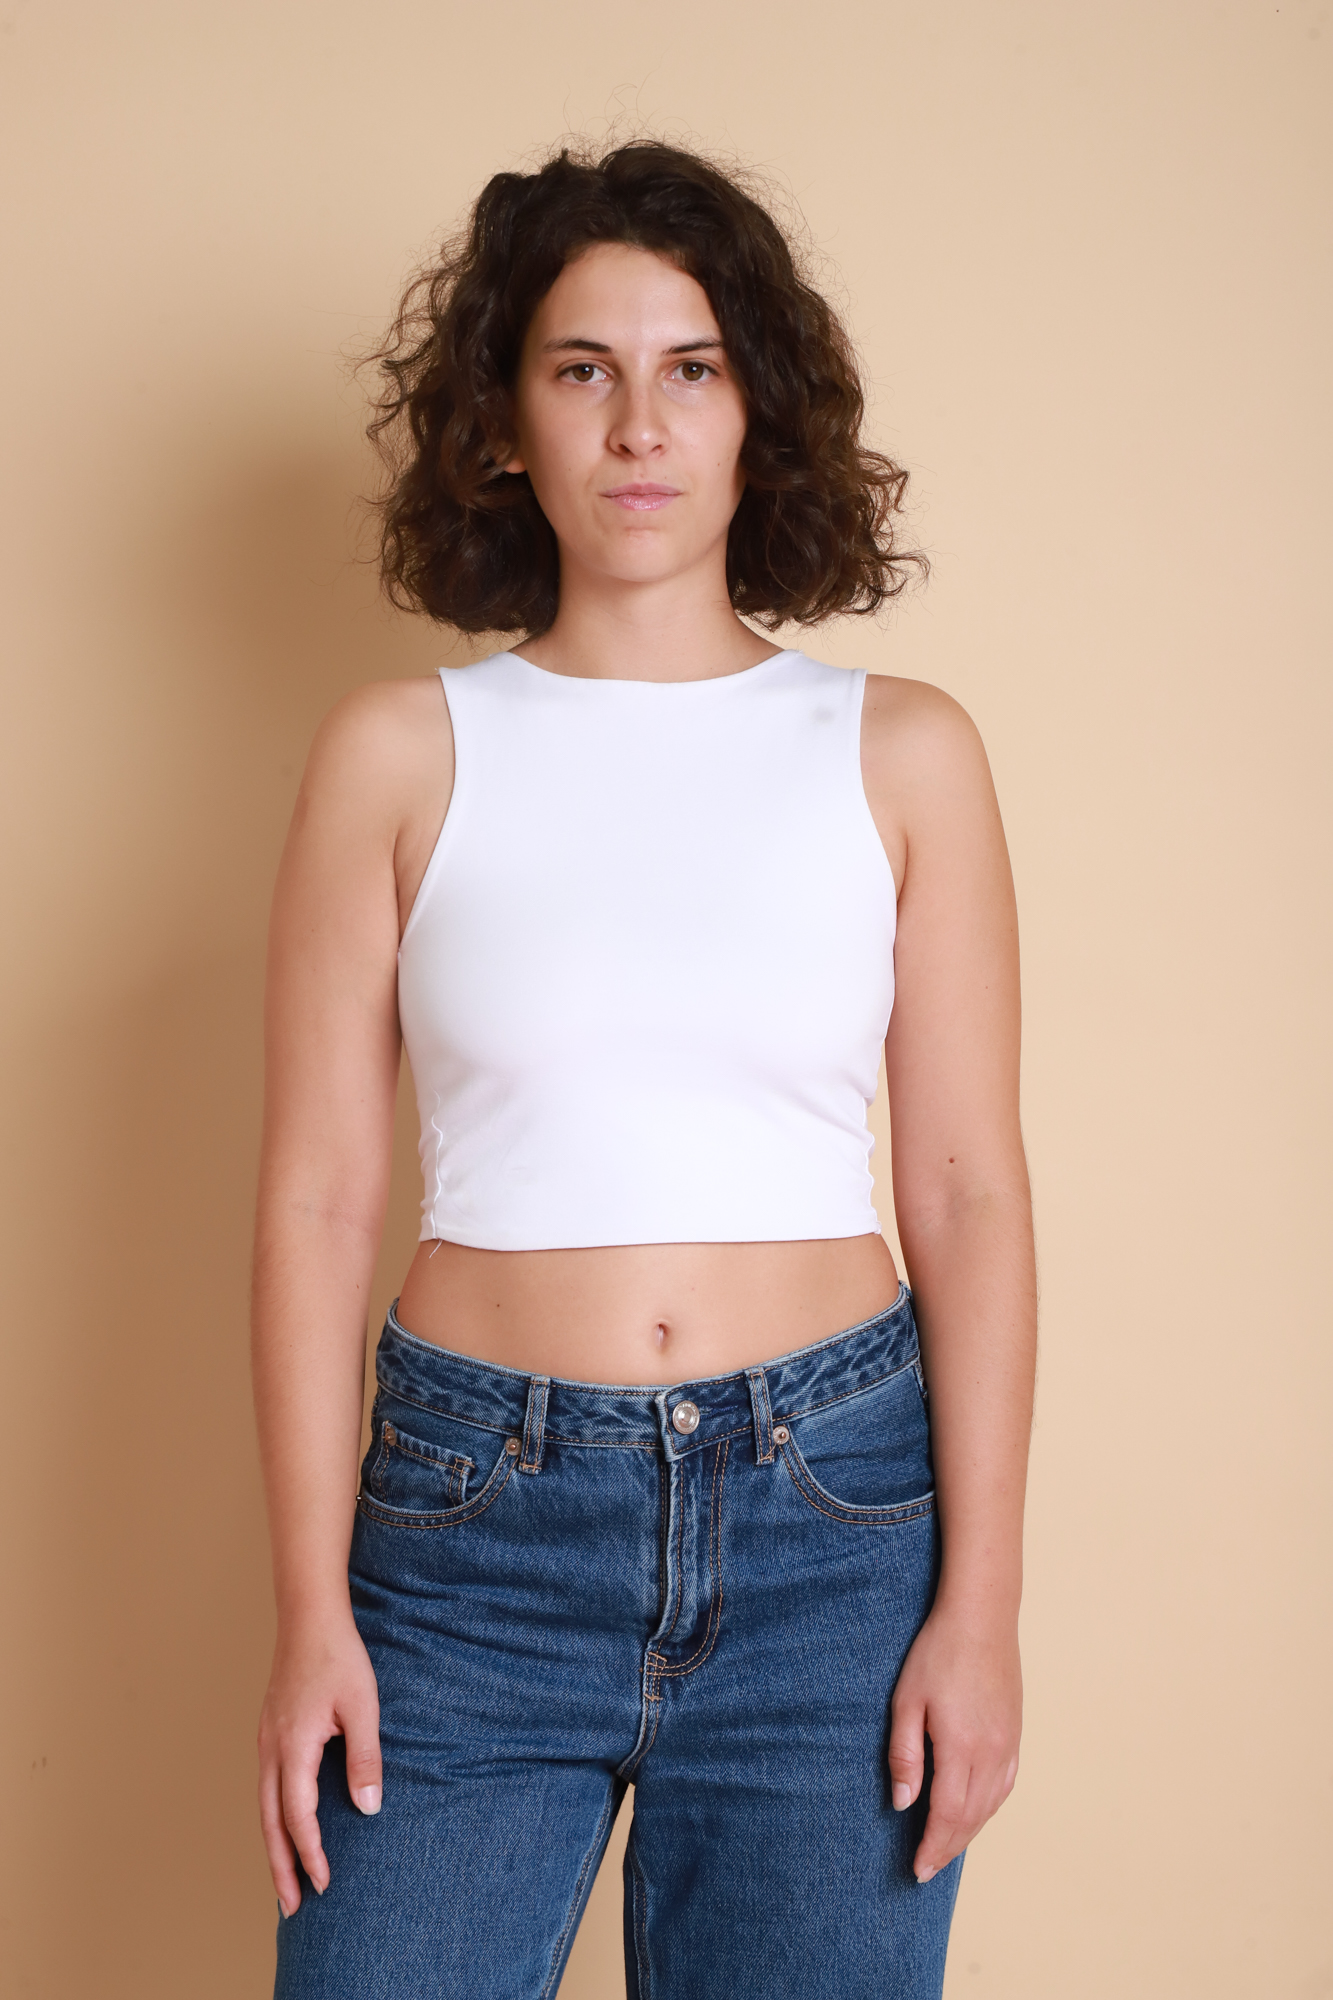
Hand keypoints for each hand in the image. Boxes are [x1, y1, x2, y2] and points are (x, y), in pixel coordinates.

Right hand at [258, 1610, 382, 1915]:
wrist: (309, 1617)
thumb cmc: (339, 1657)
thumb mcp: (362, 1707)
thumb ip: (364, 1759)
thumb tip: (367, 1809)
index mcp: (292, 1747)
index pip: (298, 1816)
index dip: (311, 1854)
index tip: (324, 1883)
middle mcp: (271, 1750)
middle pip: (270, 1823)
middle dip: (280, 1867)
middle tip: (292, 1907)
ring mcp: (265, 1741)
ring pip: (263, 1807)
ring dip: (273, 1846)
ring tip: (284, 1881)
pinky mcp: (269, 1733)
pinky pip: (266, 1788)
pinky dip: (272, 1818)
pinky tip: (283, 1827)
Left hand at [887, 1602, 1021, 1882]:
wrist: (981, 1617)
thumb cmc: (937, 1653)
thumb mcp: (907, 1701)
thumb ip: (904, 1755)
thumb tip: (901, 1803)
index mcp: (961, 1748)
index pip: (947, 1814)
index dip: (933, 1847)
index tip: (918, 1870)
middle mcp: (991, 1753)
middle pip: (971, 1817)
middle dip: (948, 1848)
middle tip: (927, 1869)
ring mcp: (1008, 1743)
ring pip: (991, 1805)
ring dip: (969, 1831)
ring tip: (947, 1847)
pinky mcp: (1015, 1732)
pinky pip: (1005, 1785)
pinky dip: (989, 1808)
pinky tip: (976, 1812)